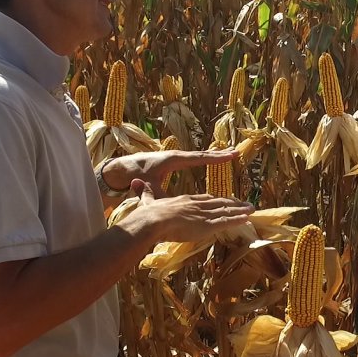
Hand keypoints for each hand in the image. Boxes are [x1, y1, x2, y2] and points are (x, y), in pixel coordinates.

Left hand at [104, 148, 239, 193]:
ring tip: (230, 154)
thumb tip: (168, 204)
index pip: (198, 158)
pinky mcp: (173, 160)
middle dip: (219, 154)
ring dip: (214, 155)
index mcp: (173, 160)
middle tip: (236, 152)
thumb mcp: (149, 186)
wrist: (121, 168)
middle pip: (201, 154)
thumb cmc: (135, 176)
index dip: (215, 158)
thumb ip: (161, 194)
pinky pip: (193, 159)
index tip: (230, 156)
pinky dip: (206, 158)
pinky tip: (213, 159)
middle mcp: (176, 155)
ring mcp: (175, 156)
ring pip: (198, 155)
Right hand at [129, 179, 253, 242]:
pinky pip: (225, 222)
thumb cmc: (148, 214)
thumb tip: (134, 181)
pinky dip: (237, 219)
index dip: (215, 200)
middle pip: (218, 203)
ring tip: (251, 209)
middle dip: (232, 203)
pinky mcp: (206, 225)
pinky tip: (246, 218)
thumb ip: (143, 192)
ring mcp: (202, 214)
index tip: (224, 200)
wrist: (153, 221)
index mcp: (184, 200)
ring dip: (239, 210)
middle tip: (244, 203)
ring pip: (225, 211)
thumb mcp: (146, 200)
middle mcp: (196, 205)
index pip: (204, 199)